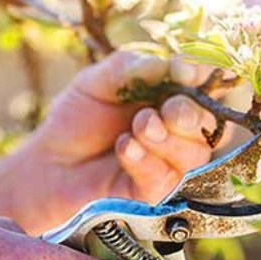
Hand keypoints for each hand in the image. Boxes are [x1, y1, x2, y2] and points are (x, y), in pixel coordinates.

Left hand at [0, 49, 229, 233]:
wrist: (50, 161)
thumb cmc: (78, 118)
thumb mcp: (98, 81)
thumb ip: (134, 68)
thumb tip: (175, 66)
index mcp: (171, 97)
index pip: (206, 86)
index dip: (202, 79)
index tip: (183, 72)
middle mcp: (178, 131)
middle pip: (210, 125)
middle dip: (188, 114)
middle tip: (163, 111)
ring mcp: (170, 164)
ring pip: (195, 155)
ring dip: (166, 139)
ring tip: (137, 128)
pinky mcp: (155, 193)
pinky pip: (166, 178)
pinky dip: (146, 160)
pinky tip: (125, 148)